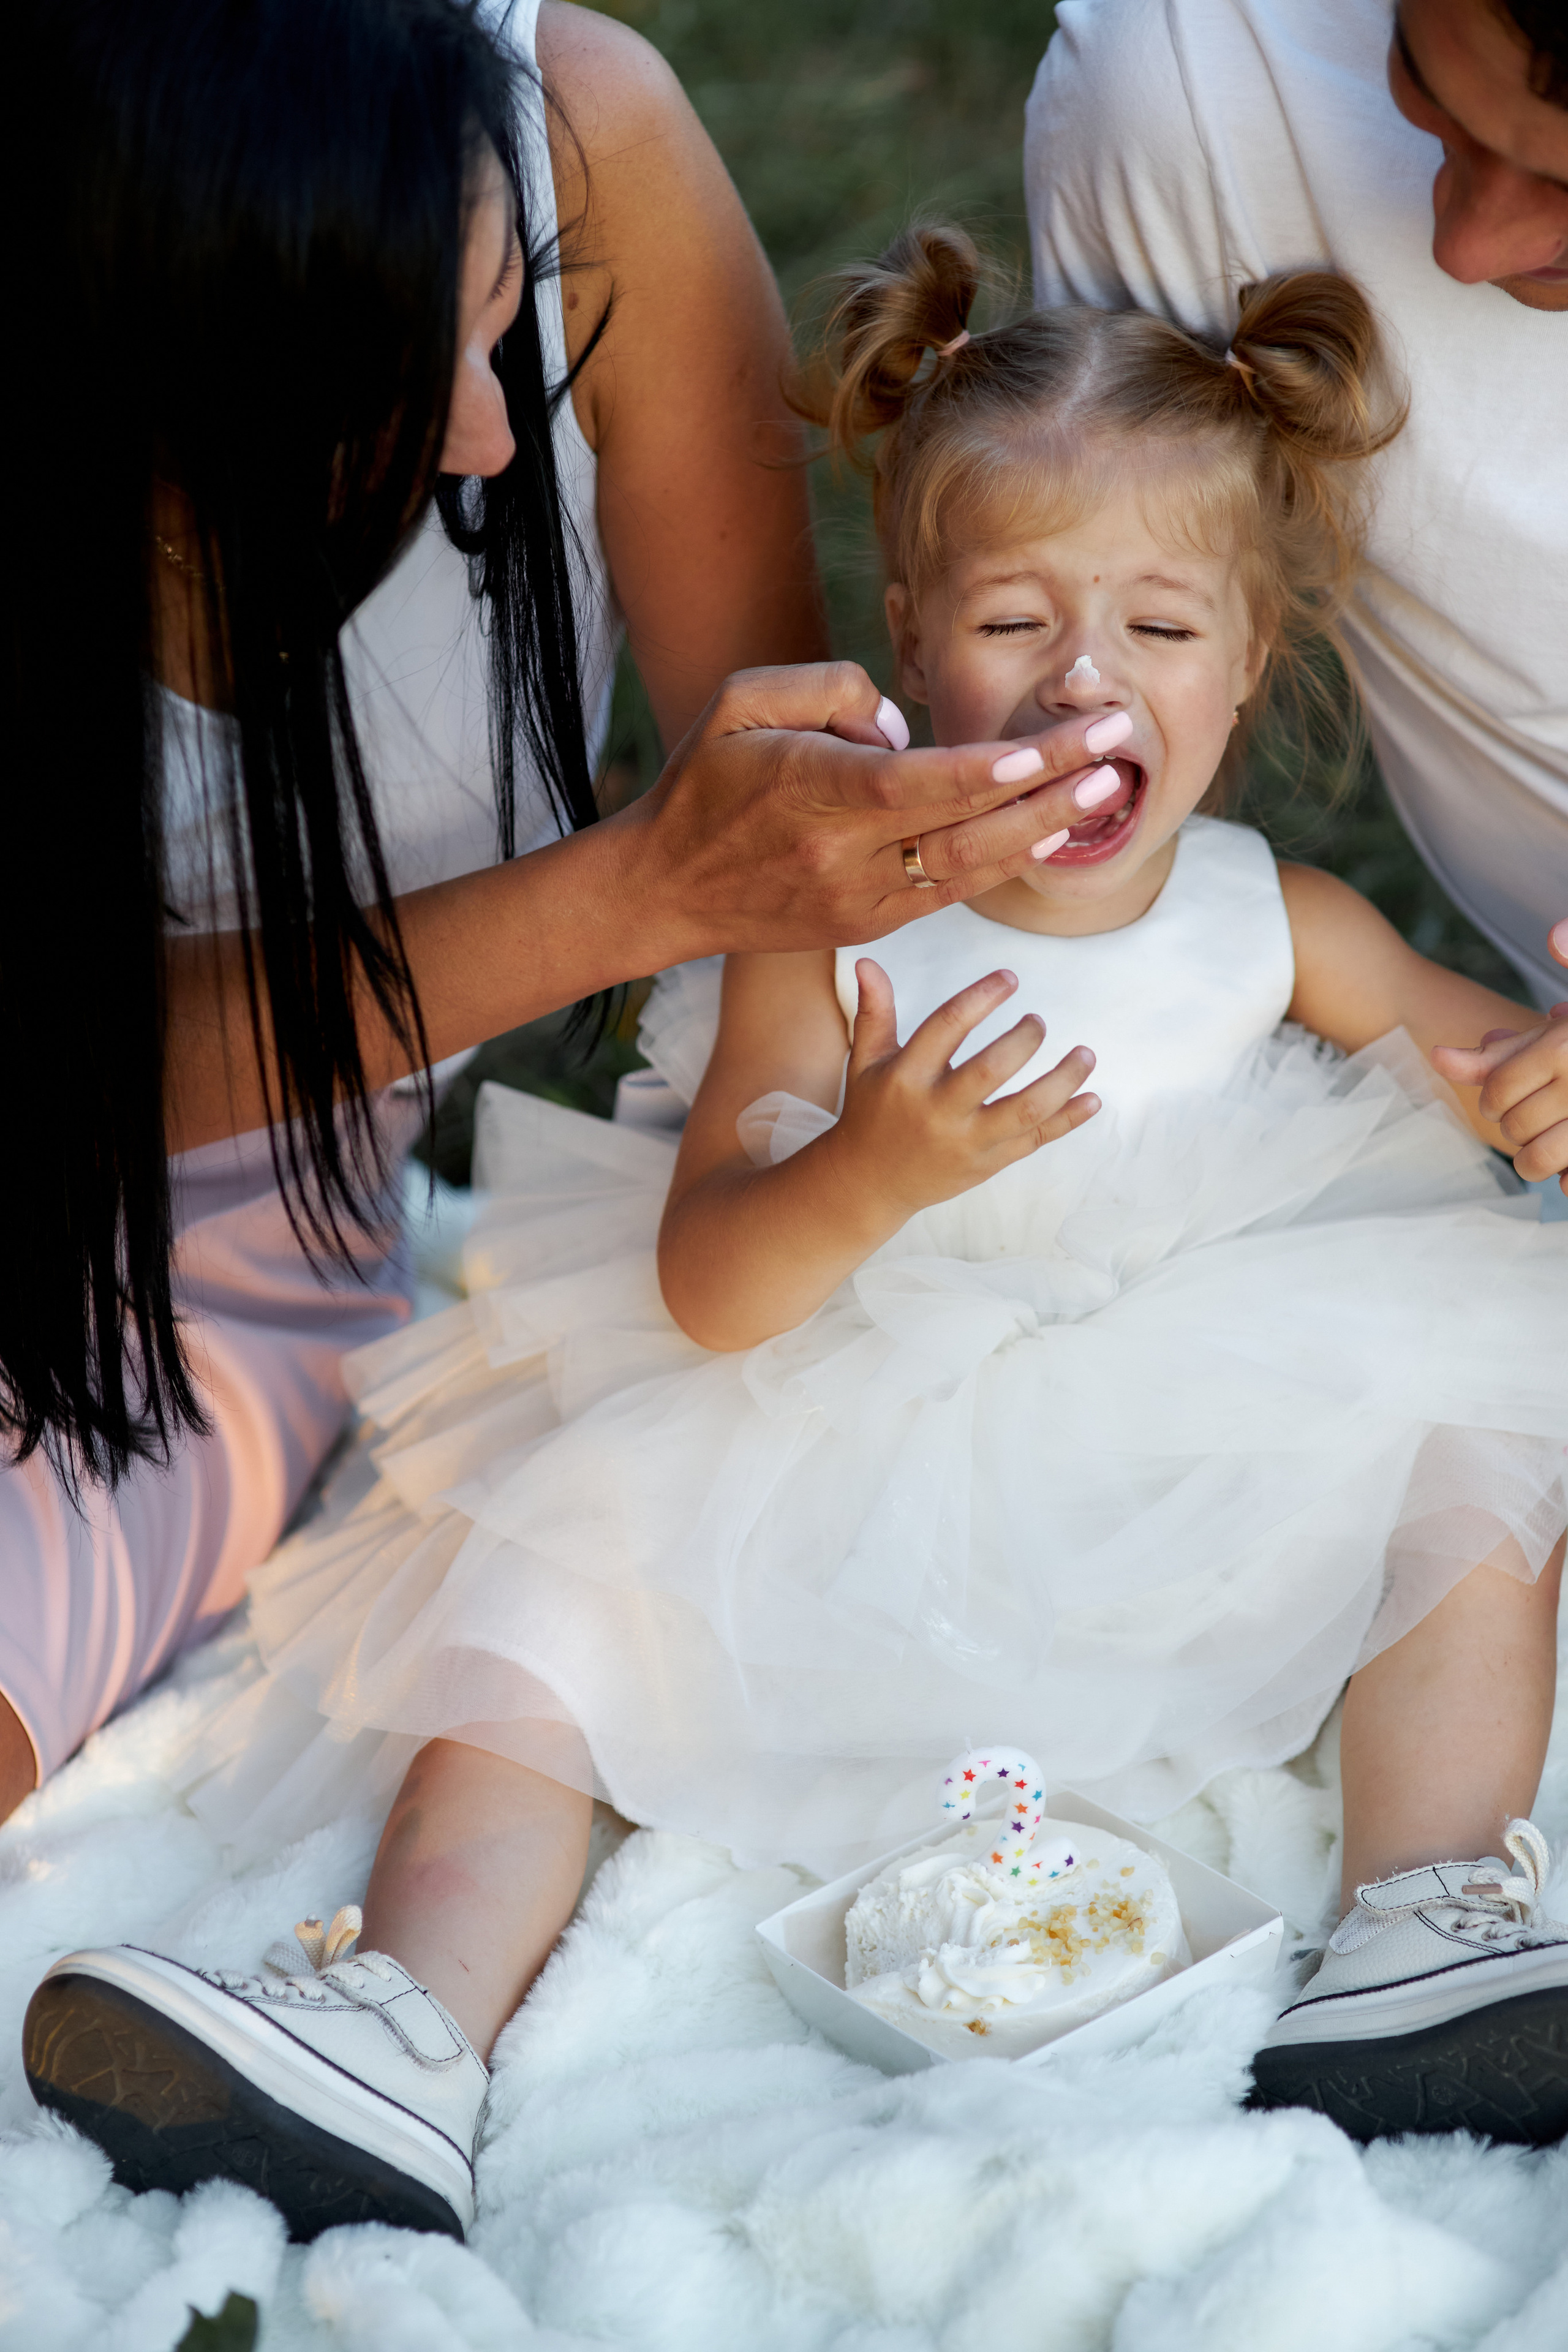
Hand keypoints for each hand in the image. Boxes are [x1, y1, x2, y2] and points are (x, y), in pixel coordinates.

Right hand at [617, 660, 1134, 960]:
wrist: (666, 889)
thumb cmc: (705, 781)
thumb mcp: (739, 703)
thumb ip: (824, 688)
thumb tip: (901, 727)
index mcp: (808, 792)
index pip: (914, 784)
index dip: (989, 772)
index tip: (1053, 748)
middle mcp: (839, 855)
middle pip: (960, 825)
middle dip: (1047, 788)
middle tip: (1117, 750)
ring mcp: (858, 899)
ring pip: (967, 867)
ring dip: (1041, 829)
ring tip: (1104, 789)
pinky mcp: (868, 924)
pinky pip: (950, 893)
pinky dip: (1004, 862)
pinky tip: (1050, 831)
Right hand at [825, 958, 1099, 1218]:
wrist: (870, 1183)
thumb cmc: (871, 1112)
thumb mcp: (865, 1062)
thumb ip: (874, 1012)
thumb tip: (866, 961)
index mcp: (907, 1077)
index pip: (947, 1026)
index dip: (982, 996)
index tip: (1010, 979)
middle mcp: (937, 1111)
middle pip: (992, 1070)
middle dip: (1025, 1039)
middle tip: (1038, 1021)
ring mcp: (967, 1141)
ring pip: (1025, 1109)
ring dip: (1063, 1080)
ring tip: (1085, 1054)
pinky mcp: (988, 1162)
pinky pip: (1036, 1140)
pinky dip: (1069, 1120)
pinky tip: (1092, 1098)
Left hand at [1432, 1011, 1567, 1190]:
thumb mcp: (1550, 1040)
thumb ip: (1496, 1055)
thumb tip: (1437, 1056)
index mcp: (1563, 1049)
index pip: (1497, 1090)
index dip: (1491, 1101)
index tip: (1501, 1101)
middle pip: (1514, 1126)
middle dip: (1514, 1127)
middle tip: (1532, 1118)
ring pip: (1537, 1160)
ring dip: (1531, 1160)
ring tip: (1541, 1146)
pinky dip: (1565, 1182)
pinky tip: (1566, 1168)